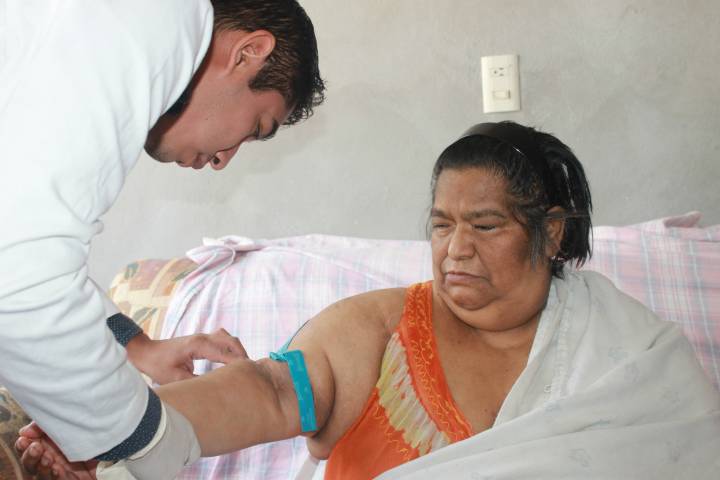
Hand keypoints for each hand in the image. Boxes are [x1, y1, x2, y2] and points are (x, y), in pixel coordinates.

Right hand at [15, 422, 96, 479]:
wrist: (108, 456)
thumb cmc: (88, 440)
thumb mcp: (69, 428)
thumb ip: (47, 427)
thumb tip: (24, 431)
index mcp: (47, 445)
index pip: (27, 446)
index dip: (23, 443)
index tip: (24, 437)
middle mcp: (48, 459)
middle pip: (29, 461)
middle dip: (29, 455)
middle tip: (36, 447)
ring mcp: (56, 471)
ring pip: (39, 472)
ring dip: (41, 465)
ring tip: (47, 459)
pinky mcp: (65, 479)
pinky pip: (55, 479)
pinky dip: (54, 474)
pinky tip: (57, 469)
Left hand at [127, 328, 247, 383]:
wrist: (146, 352)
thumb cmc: (158, 364)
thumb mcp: (176, 379)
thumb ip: (198, 382)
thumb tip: (216, 388)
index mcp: (198, 345)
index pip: (224, 352)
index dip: (238, 362)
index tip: (249, 372)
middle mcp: (203, 338)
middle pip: (231, 341)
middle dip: (242, 355)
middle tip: (250, 371)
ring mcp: (203, 337)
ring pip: (228, 338)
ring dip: (238, 350)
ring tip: (244, 366)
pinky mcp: (201, 340)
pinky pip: (222, 340)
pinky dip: (231, 348)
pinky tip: (233, 360)